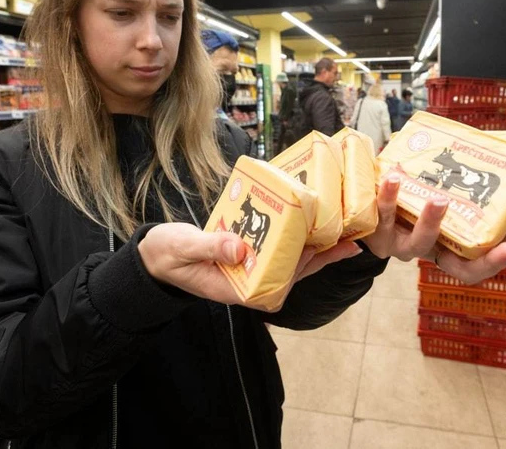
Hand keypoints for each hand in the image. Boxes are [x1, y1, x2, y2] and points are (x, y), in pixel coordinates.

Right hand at [138, 223, 361, 307]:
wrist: (154, 256)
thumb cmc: (167, 254)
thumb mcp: (185, 249)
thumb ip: (210, 247)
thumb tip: (240, 247)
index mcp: (238, 288)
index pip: (282, 279)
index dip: (308, 266)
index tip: (329, 251)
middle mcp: (249, 280)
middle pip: (294, 269)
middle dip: (322, 255)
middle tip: (352, 240)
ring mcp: (249, 267)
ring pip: (288, 257)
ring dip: (312, 244)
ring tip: (341, 230)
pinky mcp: (246, 253)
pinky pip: (274, 245)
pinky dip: (291, 233)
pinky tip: (307, 218)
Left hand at [361, 174, 505, 284]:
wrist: (361, 201)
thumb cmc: (409, 196)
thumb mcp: (440, 195)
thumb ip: (468, 189)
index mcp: (448, 247)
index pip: (480, 266)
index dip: (500, 259)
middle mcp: (429, 252)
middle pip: (460, 268)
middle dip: (486, 257)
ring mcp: (403, 246)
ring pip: (419, 243)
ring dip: (431, 222)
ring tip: (440, 198)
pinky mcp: (377, 232)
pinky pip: (384, 216)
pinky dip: (389, 197)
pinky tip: (395, 177)